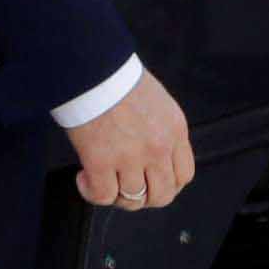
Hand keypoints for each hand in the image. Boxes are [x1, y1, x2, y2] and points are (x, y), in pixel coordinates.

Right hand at [68, 71, 194, 210]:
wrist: (93, 68)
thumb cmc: (118, 79)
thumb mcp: (159, 103)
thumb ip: (163, 132)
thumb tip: (156, 159)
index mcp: (175, 130)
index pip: (184, 175)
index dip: (167, 185)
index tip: (152, 182)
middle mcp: (158, 147)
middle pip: (162, 195)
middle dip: (145, 197)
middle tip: (127, 186)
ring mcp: (130, 157)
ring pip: (133, 200)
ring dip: (117, 195)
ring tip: (103, 179)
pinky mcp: (100, 162)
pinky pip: (102, 196)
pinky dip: (92, 192)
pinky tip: (85, 177)